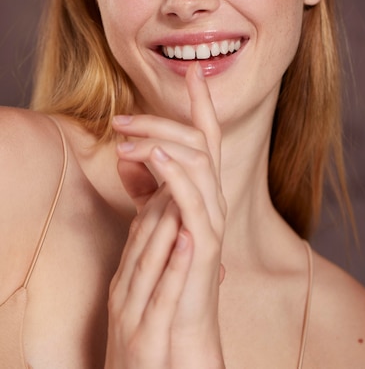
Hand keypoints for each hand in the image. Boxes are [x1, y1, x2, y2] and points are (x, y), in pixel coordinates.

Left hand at [105, 63, 225, 368]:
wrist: (179, 321)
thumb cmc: (165, 267)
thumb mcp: (150, 218)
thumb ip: (145, 186)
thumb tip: (129, 155)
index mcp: (201, 189)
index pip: (206, 136)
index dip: (201, 103)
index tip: (193, 71)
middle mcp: (213, 197)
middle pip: (199, 141)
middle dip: (162, 121)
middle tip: (123, 119)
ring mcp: (211, 218)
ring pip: (200, 161)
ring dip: (161, 141)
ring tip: (127, 136)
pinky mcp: (205, 242)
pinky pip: (193, 199)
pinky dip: (173, 172)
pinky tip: (151, 156)